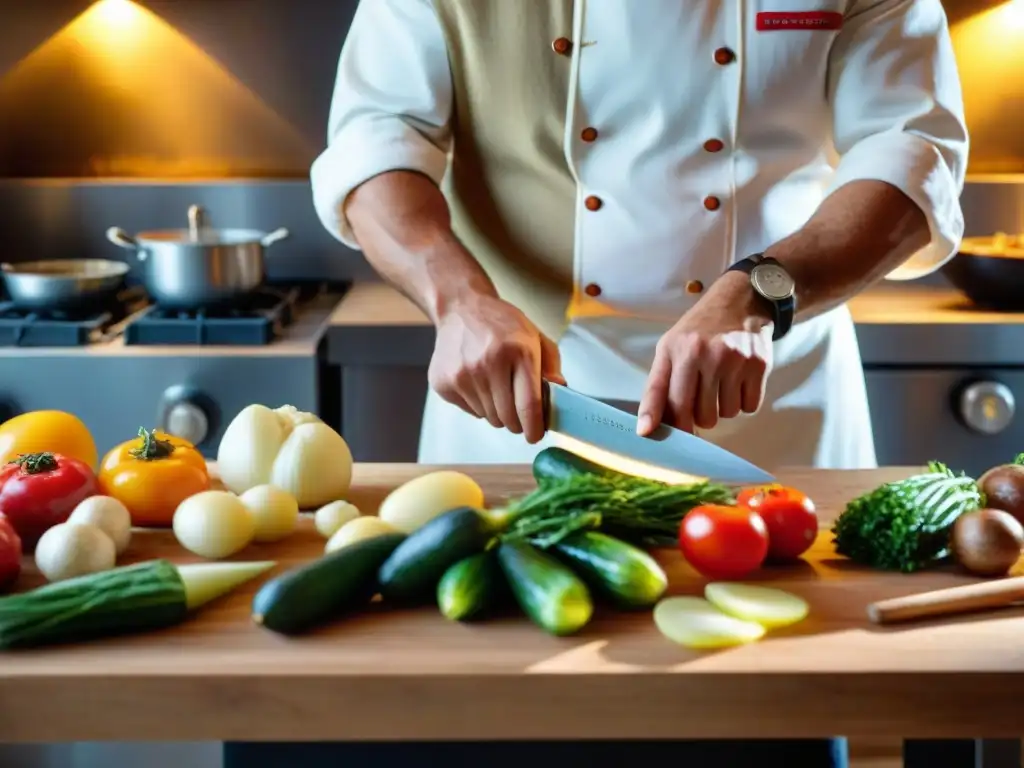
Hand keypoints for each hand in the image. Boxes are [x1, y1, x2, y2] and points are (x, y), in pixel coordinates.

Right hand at [428, 293, 564, 442]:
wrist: (460, 308)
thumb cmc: (502, 324)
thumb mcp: (535, 337)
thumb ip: (551, 366)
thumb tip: (560, 394)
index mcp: (518, 351)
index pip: (528, 405)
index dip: (534, 428)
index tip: (536, 436)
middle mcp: (489, 363)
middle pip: (508, 418)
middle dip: (517, 420)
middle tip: (517, 409)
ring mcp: (463, 374)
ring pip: (489, 417)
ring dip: (497, 411)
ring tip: (496, 386)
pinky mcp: (444, 382)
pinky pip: (470, 411)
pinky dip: (478, 404)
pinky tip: (478, 381)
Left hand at [637, 275, 772, 434]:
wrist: (742, 301)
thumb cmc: (699, 330)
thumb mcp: (671, 347)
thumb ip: (659, 385)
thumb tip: (647, 428)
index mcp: (678, 350)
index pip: (661, 390)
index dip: (655, 416)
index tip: (648, 434)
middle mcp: (705, 354)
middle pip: (698, 414)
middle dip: (697, 417)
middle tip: (701, 400)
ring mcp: (734, 360)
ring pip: (725, 414)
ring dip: (723, 408)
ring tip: (721, 384)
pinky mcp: (759, 366)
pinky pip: (749, 407)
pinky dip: (743, 402)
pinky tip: (738, 382)